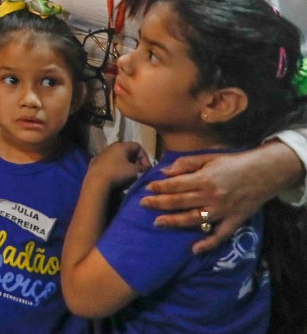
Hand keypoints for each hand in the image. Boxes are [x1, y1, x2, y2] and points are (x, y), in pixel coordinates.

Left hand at [88, 141, 150, 186]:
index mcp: (121, 146)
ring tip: (128, 173)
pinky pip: (109, 161)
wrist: (97, 181)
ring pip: (117, 156)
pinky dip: (115, 166)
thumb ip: (142, 168)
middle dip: (135, 160)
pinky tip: (116, 174)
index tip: (145, 167)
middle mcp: (110, 146)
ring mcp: (102, 153)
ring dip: (125, 163)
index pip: (137, 146)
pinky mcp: (96, 161)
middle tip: (138, 170)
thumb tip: (145, 168)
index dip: (144, 156)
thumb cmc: (118, 173)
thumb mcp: (134, 171)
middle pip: (127, 150)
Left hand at [141, 143, 304, 252]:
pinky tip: (193, 249)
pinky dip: (207, 244)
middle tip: (143, 205)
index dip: (160, 187)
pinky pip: (220, 236)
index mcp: (204, 179)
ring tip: (158, 223)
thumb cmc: (233, 162)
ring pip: (194, 219)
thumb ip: (186, 164)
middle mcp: (211, 197)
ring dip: (174, 222)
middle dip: (159, 203)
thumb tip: (164, 172)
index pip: (176, 185)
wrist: (264, 173)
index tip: (147, 188)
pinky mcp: (234, 221)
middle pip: (180, 202)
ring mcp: (222, 211)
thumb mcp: (208, 157)